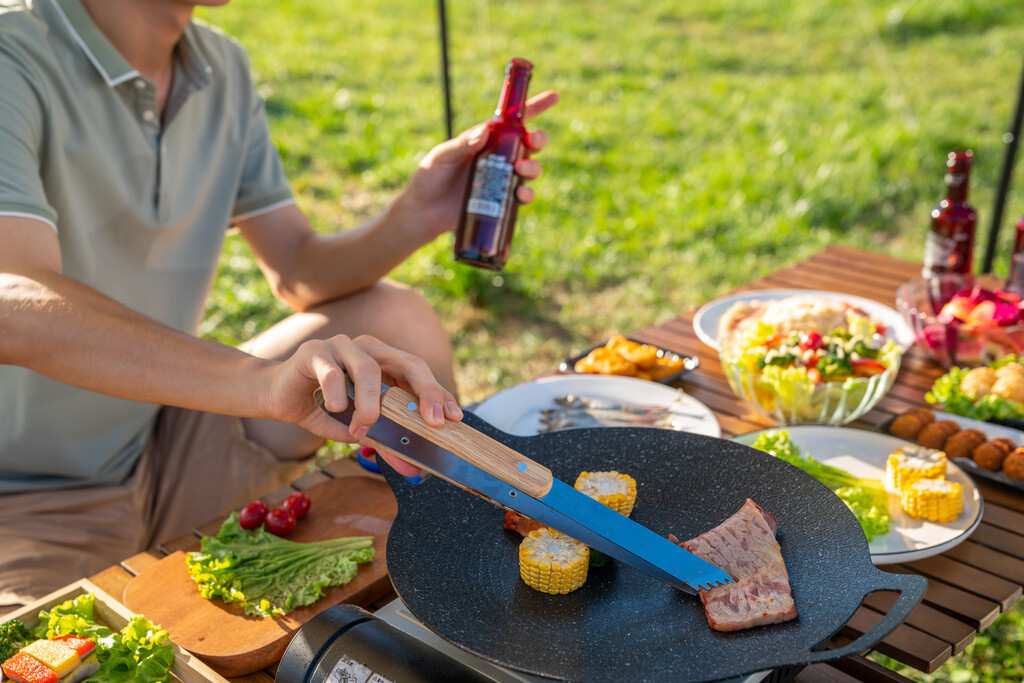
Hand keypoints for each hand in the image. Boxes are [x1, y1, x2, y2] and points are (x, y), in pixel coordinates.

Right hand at [258, 334, 461, 475]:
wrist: (275, 395)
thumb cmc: (322, 408)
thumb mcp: (358, 428)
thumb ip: (385, 442)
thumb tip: (413, 469)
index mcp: (384, 362)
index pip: (419, 374)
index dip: (438, 394)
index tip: (454, 418)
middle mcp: (369, 349)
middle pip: (407, 363)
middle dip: (425, 391)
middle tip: (433, 422)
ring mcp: (342, 346)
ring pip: (369, 368)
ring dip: (372, 403)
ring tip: (365, 427)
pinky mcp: (314, 351)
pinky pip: (332, 372)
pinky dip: (337, 394)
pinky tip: (334, 409)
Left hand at [400, 90, 560, 241]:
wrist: (425, 211)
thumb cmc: (430, 176)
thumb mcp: (442, 155)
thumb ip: (461, 143)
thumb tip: (484, 131)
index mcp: (488, 138)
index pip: (515, 119)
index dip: (537, 106)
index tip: (555, 96)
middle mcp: (500, 156)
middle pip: (530, 144)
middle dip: (539, 139)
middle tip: (533, 141)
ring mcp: (503, 179)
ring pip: (531, 169)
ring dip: (533, 167)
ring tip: (520, 170)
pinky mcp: (502, 201)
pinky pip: (523, 196)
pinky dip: (527, 194)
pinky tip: (520, 194)